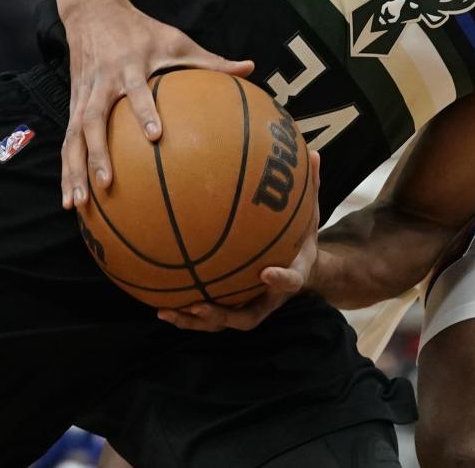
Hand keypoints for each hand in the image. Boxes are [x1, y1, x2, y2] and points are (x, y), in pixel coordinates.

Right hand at [61, 0, 252, 208]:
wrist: (93, 12)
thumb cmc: (141, 29)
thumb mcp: (176, 39)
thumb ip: (211, 59)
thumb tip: (250, 68)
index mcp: (129, 66)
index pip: (136, 90)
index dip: (144, 111)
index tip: (156, 136)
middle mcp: (102, 83)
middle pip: (93, 119)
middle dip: (98, 152)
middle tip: (107, 183)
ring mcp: (82, 95)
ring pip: (73, 135)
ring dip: (74, 169)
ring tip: (79, 203)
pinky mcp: (72, 103)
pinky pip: (67, 140)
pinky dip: (67, 169)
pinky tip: (71, 199)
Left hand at [157, 152, 320, 331]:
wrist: (303, 267)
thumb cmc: (302, 238)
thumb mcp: (312, 213)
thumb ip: (312, 187)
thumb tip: (314, 152)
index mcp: (294, 276)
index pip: (290, 282)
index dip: (279, 280)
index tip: (265, 271)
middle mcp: (269, 298)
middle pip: (246, 317)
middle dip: (220, 314)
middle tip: (199, 303)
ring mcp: (249, 306)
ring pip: (221, 323)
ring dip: (194, 320)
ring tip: (168, 310)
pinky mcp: (232, 306)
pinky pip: (208, 314)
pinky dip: (186, 313)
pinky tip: (159, 303)